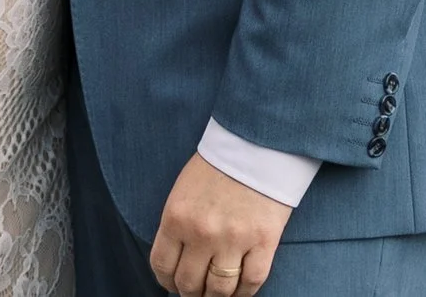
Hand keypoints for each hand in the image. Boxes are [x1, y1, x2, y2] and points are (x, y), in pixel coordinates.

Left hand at [151, 154, 292, 295]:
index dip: (166, 282)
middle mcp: (201, 233)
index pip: (162, 266)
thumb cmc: (218, 165)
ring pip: (219, 290)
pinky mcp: (263, 242)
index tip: (172, 284)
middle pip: (188, 284)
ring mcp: (233, 240)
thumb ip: (178, 224)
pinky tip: (240, 291)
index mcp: (176, 217)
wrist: (258, 143)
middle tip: (196, 291)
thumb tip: (177, 259)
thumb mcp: (184, 190)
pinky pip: (251, 283)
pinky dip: (244, 294)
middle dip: (190, 293)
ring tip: (217, 293)